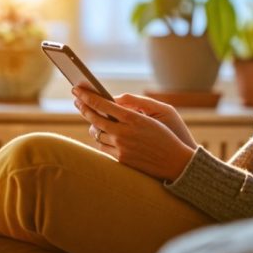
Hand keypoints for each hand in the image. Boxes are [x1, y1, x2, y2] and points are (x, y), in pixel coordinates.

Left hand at [72, 87, 195, 181]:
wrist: (175, 162)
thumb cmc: (165, 135)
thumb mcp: (153, 115)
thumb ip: (131, 107)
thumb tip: (111, 102)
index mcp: (133, 118)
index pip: (102, 104)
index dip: (87, 96)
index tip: (77, 90)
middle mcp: (124, 133)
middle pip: (95, 118)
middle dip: (83, 107)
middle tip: (76, 100)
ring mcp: (121, 147)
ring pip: (97, 134)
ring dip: (93, 126)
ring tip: (91, 118)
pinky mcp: (121, 160)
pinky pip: (103, 148)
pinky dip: (101, 139)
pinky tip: (101, 133)